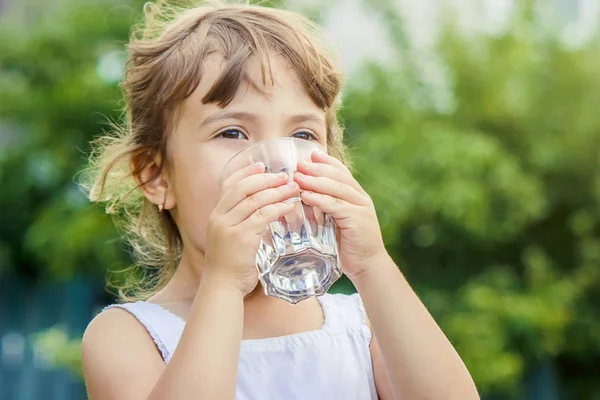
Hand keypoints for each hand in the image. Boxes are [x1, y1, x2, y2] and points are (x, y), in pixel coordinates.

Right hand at [204, 163, 298, 294]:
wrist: (221, 287)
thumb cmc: (229, 266)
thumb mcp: (229, 238)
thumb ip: (240, 222)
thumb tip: (261, 209)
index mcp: (215, 214)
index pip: (228, 184)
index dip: (245, 172)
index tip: (262, 165)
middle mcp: (219, 217)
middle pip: (242, 188)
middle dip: (265, 179)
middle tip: (285, 175)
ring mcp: (228, 226)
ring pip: (254, 200)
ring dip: (276, 191)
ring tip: (293, 188)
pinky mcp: (241, 238)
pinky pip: (263, 216)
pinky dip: (278, 208)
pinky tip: (290, 206)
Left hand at [294, 152, 386, 278]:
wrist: (368, 266)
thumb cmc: (349, 245)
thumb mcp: (337, 222)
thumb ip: (327, 208)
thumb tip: (304, 195)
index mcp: (357, 196)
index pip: (342, 172)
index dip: (327, 162)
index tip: (311, 154)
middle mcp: (361, 198)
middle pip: (338, 176)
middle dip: (318, 168)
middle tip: (299, 163)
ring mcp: (361, 207)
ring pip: (337, 188)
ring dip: (315, 181)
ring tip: (298, 177)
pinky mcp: (357, 219)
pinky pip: (335, 205)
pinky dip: (319, 199)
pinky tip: (306, 195)